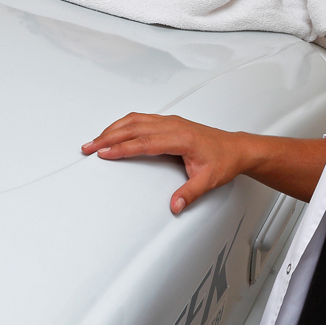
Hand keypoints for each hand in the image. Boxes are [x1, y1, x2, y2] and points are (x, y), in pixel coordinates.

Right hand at [81, 114, 325, 211]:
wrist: (236, 148)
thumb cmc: (224, 160)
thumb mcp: (208, 180)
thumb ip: (190, 193)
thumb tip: (175, 206)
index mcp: (180, 138)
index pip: (144, 142)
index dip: (122, 148)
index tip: (104, 152)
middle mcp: (174, 125)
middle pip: (134, 128)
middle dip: (108, 136)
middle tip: (89, 146)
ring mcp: (171, 121)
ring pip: (135, 120)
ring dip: (113, 128)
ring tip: (95, 139)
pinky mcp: (169, 122)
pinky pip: (142, 118)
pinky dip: (124, 124)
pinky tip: (114, 131)